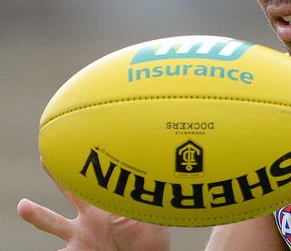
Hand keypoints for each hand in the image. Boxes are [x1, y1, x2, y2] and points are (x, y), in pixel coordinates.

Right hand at [17, 172, 169, 250]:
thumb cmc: (150, 241)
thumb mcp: (156, 221)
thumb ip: (157, 204)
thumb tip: (170, 184)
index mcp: (108, 205)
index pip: (98, 183)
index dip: (92, 167)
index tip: (83, 147)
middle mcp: (89, 218)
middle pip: (71, 192)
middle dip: (58, 175)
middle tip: (45, 157)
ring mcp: (79, 237)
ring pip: (53, 223)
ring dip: (38, 214)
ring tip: (23, 206)